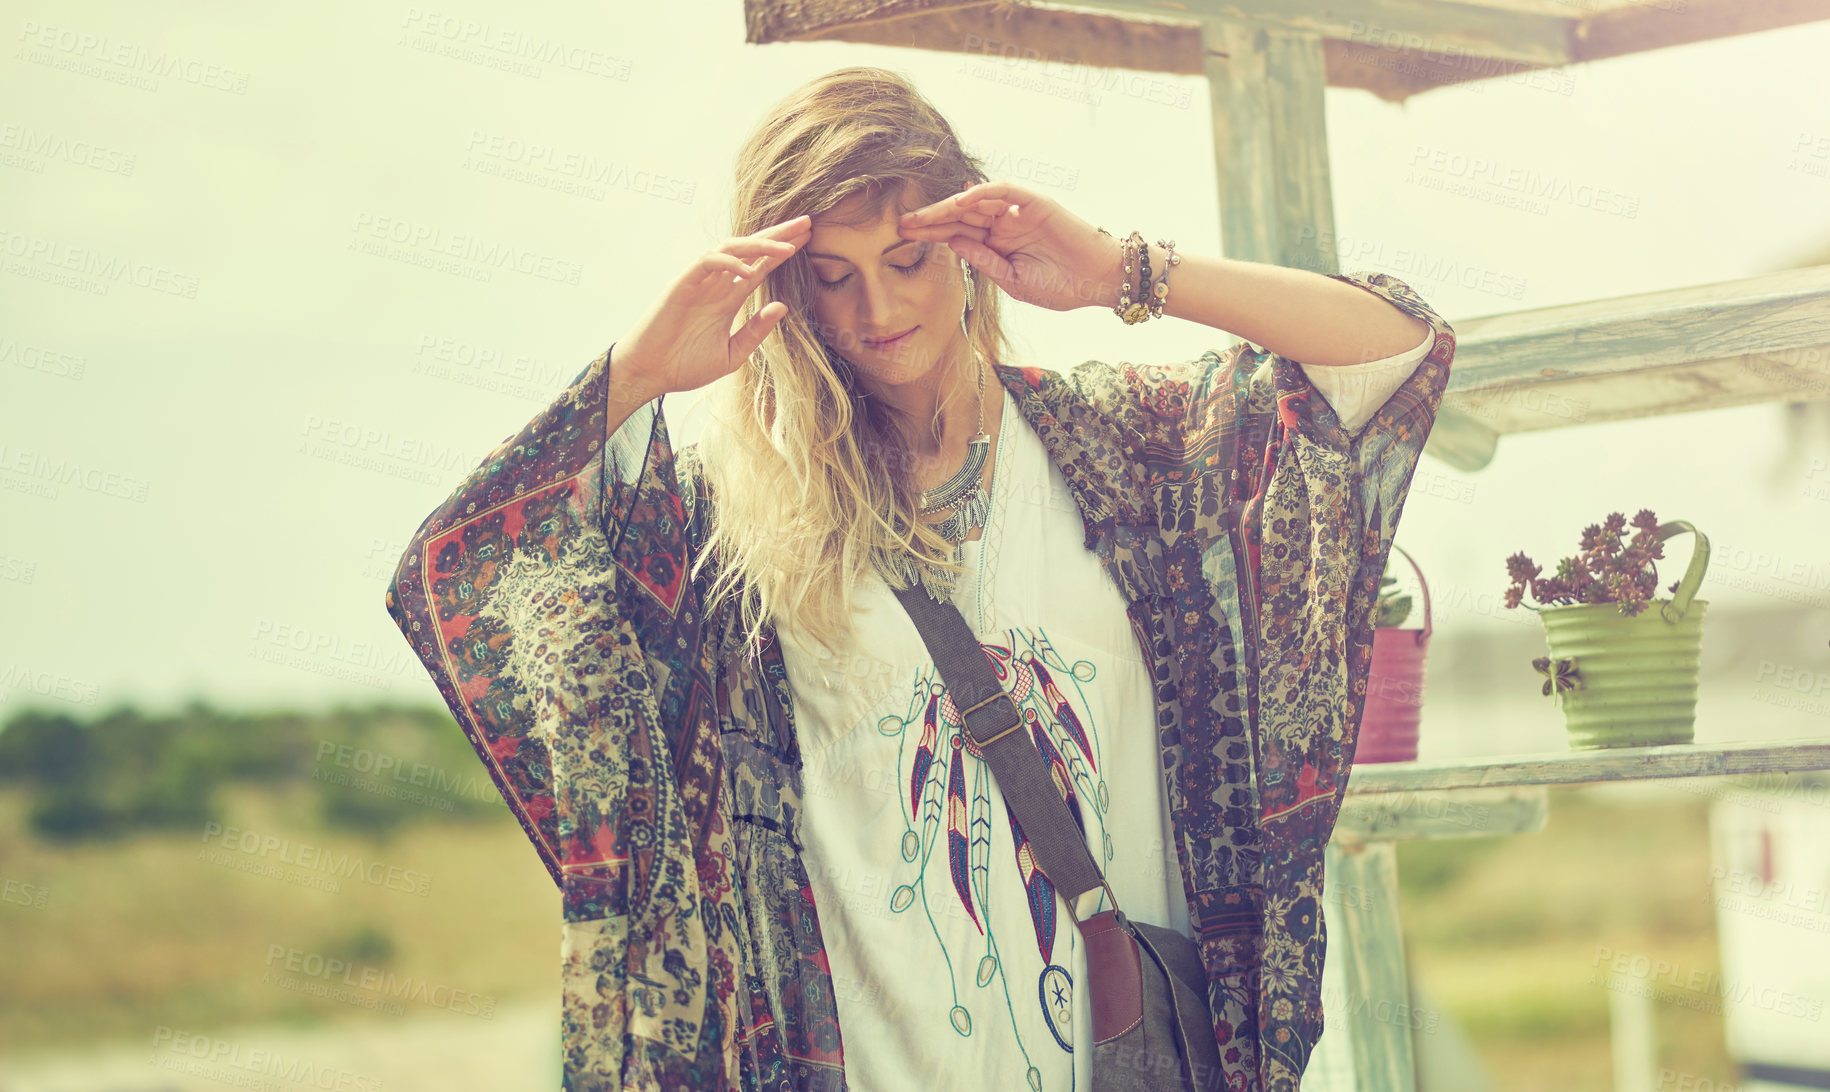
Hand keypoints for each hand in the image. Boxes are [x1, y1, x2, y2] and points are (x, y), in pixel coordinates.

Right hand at [614, 214, 811, 396]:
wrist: (650, 374)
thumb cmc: (685, 365)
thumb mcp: (733, 354)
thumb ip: (756, 331)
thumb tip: (782, 306)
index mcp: (729, 298)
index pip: (761, 266)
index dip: (783, 252)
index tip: (808, 240)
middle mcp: (717, 284)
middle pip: (751, 250)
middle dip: (779, 235)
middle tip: (808, 223)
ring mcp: (700, 282)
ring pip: (732, 248)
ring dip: (760, 244)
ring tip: (787, 247)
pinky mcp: (682, 284)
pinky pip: (708, 262)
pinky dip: (729, 262)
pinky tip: (749, 269)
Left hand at [898, 181, 1121, 312]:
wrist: (1098, 282)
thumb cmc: (1061, 286)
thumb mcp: (1013, 281)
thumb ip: (984, 262)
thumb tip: (953, 244)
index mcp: (997, 244)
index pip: (957, 234)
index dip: (931, 235)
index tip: (902, 239)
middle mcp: (1003, 224)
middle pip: (959, 217)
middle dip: (930, 220)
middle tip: (900, 223)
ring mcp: (1017, 211)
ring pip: (975, 202)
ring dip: (947, 207)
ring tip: (921, 216)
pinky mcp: (1034, 202)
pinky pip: (1004, 191)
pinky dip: (983, 193)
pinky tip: (960, 201)